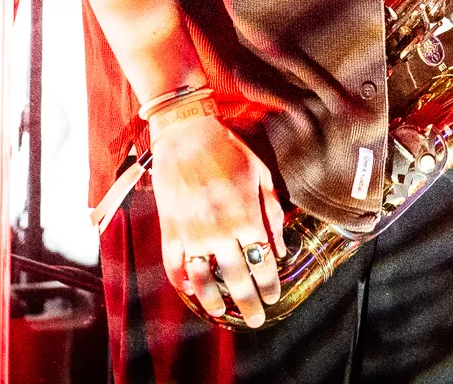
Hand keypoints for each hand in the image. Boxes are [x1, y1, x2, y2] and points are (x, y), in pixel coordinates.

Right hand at [150, 114, 285, 325]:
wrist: (186, 133)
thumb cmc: (228, 149)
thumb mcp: (261, 176)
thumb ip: (272, 214)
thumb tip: (282, 249)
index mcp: (247, 218)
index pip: (263, 263)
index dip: (270, 284)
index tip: (274, 297)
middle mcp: (220, 232)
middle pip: (237, 279)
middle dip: (248, 303)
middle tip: (255, 319)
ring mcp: (192, 233)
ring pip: (203, 279)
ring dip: (212, 301)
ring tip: (221, 312)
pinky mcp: (171, 229)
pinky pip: (174, 264)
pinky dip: (180, 281)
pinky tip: (189, 290)